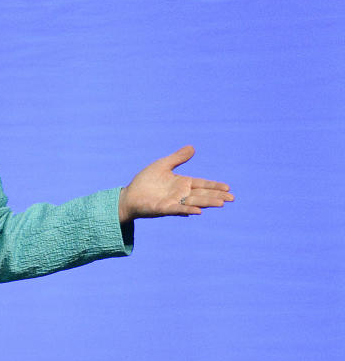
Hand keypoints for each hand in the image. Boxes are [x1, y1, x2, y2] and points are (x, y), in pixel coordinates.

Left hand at [118, 145, 233, 221]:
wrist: (129, 195)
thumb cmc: (145, 181)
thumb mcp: (162, 165)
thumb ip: (177, 158)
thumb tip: (193, 147)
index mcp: (182, 183)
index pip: (202, 184)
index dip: (214, 186)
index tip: (228, 188)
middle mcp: (180, 194)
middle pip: (202, 194)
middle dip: (216, 196)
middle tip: (232, 198)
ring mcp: (173, 202)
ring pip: (194, 202)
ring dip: (207, 203)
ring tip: (221, 203)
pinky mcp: (163, 208)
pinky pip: (177, 210)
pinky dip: (187, 210)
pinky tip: (198, 212)